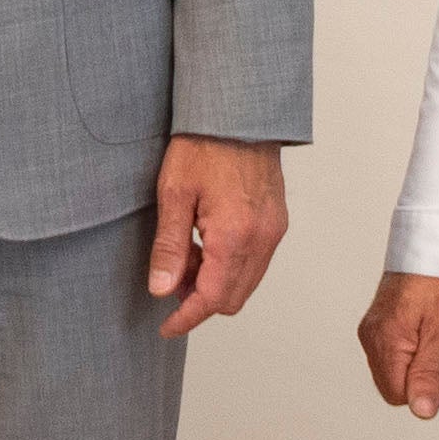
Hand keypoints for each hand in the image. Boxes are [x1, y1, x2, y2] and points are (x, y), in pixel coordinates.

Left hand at [146, 136, 289, 338]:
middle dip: (199, 300)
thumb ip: (169, 246)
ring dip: (215, 283)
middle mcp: (263, 239)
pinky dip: (230, 265)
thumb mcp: (174, 193)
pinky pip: (255, 262)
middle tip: (169, 280)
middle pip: (233, 298)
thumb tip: (161, 290)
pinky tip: (205, 242)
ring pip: (245, 282)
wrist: (239, 112)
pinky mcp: (277, 221)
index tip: (166, 327)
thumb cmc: (203, 145)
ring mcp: (274, 231)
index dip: (186, 318)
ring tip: (184, 256)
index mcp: (235, 236)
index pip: (212, 298)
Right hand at [358, 272, 438, 418]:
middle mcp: (372, 336)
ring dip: (419, 365)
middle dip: (423, 379)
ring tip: (437, 339)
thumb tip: (422, 410)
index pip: (399, 394)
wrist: (433, 244)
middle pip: (394, 386)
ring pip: (394, 371)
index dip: (427, 388)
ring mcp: (373, 329)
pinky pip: (393, 355)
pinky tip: (427, 335)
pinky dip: (413, 352)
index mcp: (385, 340)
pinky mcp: (379, 324)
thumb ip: (429, 373)